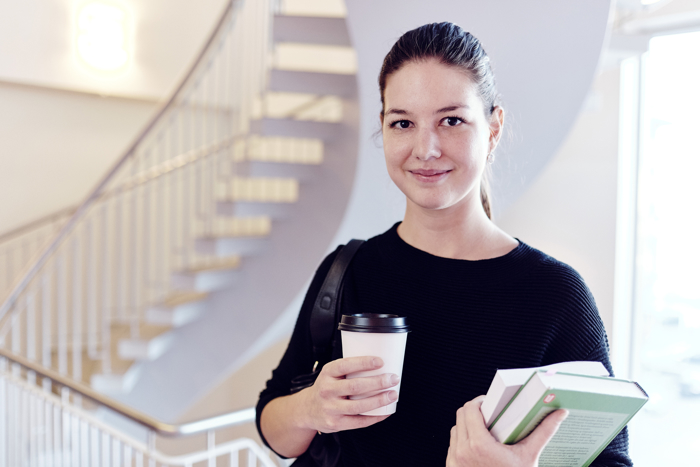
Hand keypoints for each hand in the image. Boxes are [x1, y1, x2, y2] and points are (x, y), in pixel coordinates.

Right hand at [298, 356, 399, 432]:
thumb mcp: (331, 374)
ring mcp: (330, 408)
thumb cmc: (326, 388)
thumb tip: (380, 366)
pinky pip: (359, 421)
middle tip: (393, 378)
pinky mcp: (335, 424)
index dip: (363, 363)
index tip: (380, 361)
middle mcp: (327, 390)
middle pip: (355, 386)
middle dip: (378, 382)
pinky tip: (385, 412)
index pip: (345, 365)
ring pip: (358, 405)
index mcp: (327, 373)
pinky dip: (375, 417)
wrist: (307, 410)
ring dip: (379, 400)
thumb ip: (349, 370)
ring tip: (392, 395)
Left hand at [446, 396, 567, 466]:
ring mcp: (455, 460)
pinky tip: (477, 445)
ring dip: (467, 426)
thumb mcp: (530, 455)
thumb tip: (560, 412)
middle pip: (461, 416)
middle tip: (489, 414)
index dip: (479, 402)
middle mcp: (462, 451)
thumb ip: (544, 431)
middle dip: (474, 412)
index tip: (489, 403)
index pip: (470, 409)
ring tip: (484, 429)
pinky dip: (463, 441)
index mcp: (479, 445)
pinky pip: (453, 446)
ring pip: (456, 430)